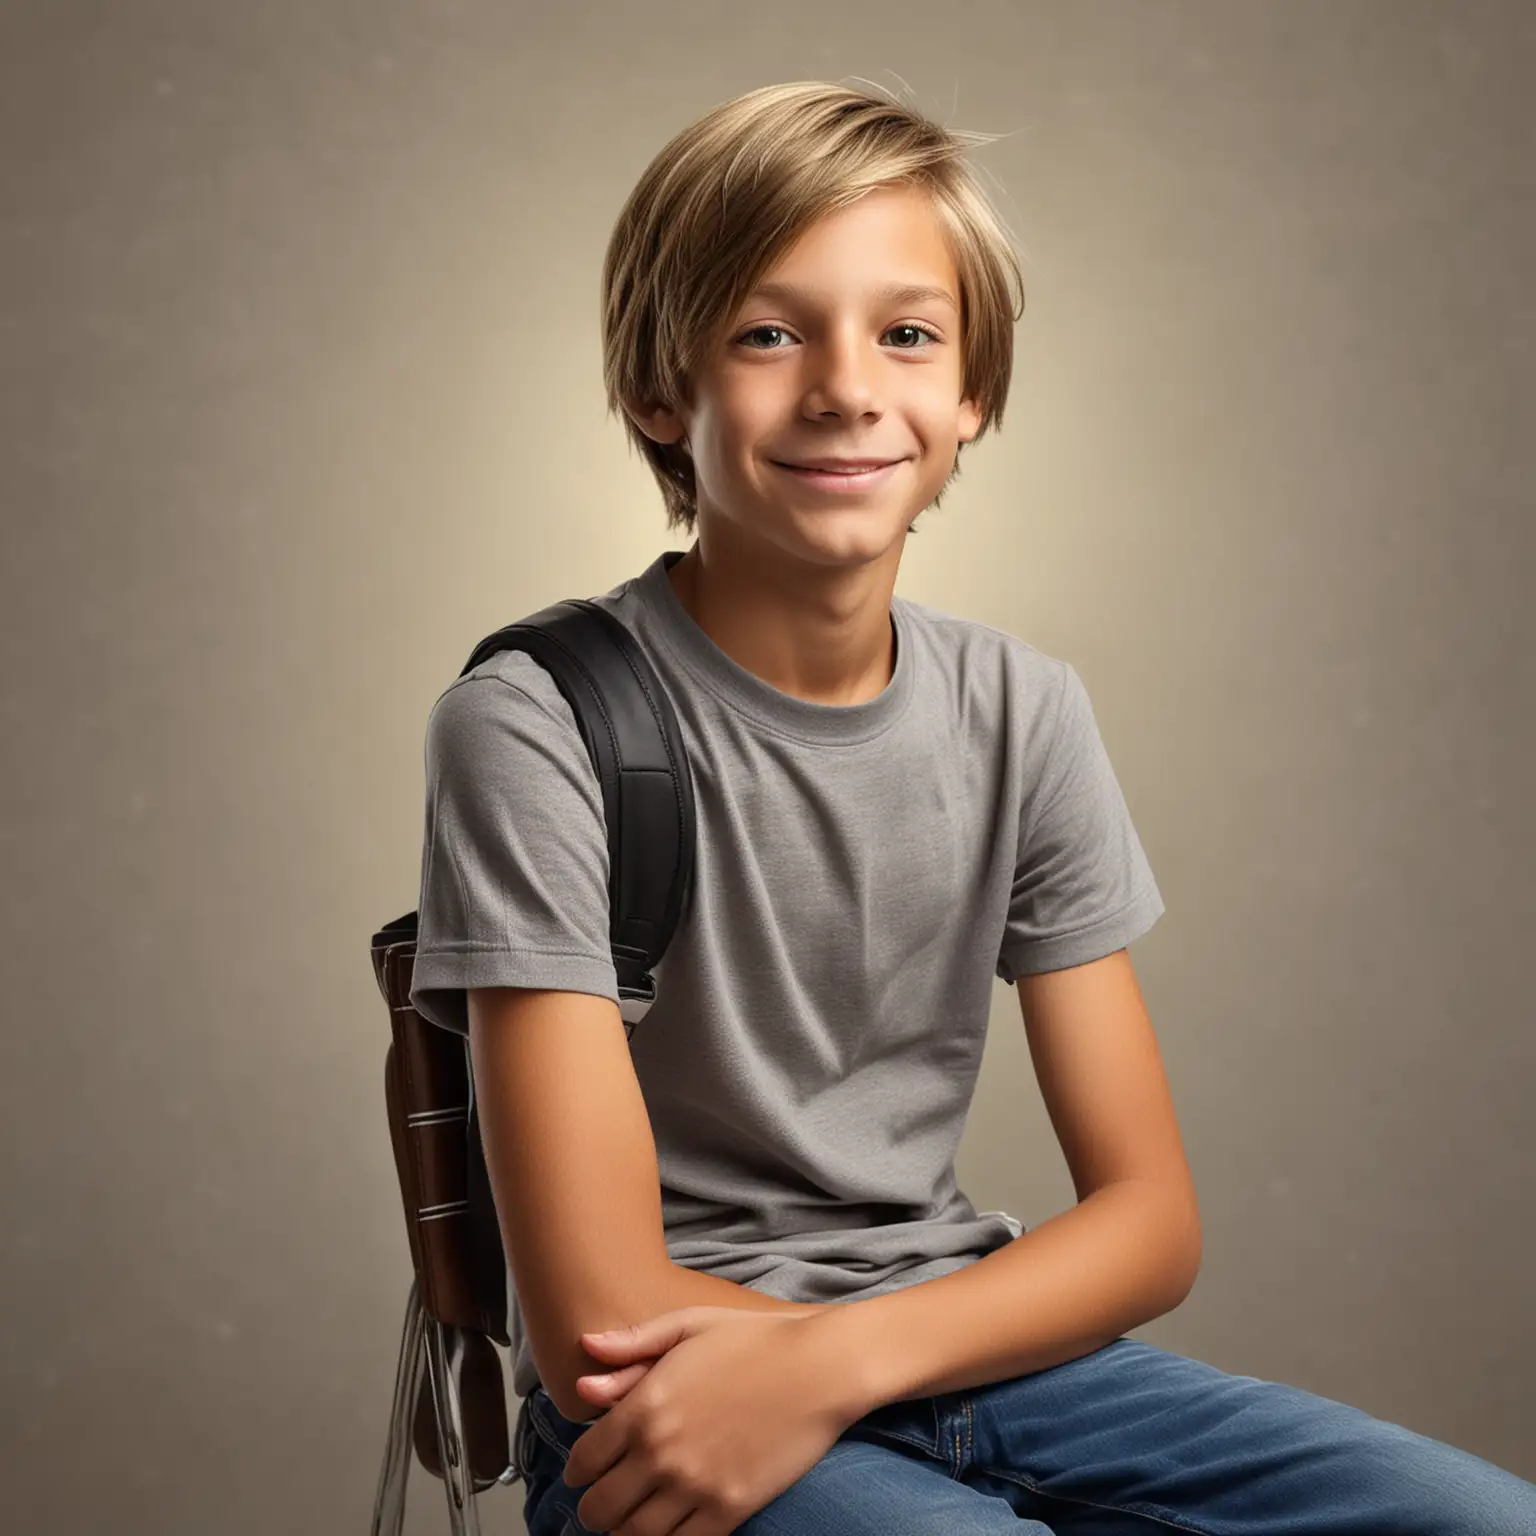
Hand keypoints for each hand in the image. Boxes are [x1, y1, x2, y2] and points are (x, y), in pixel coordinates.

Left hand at [562, 1306, 853, 1534]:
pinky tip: (669, 1528)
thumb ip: (632, 1346)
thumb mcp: (688, 1325)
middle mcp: (661, 1452)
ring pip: (633, 1535)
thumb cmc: (753, 1339)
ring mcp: (695, 1485)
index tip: (586, 1471)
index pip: (584, 1460)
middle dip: (595, 1507)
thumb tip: (585, 1358)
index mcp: (644, 1406)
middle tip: (605, 1501)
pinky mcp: (730, 1509)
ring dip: (624, 1531)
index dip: (578, 1470)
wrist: (818, 1367)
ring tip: (631, 1519)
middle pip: (599, 1508)